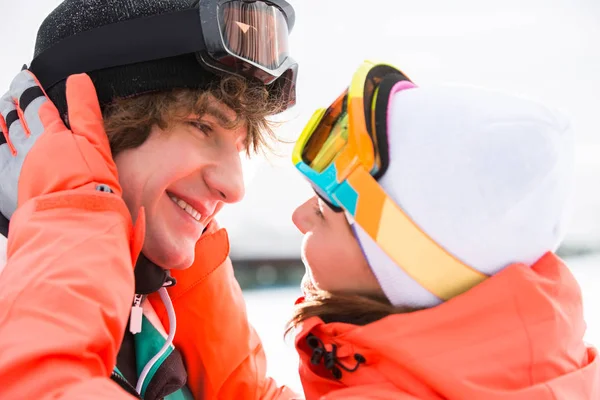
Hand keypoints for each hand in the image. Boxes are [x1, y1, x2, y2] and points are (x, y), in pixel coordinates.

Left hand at [0, 71, 120, 218]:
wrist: (71, 218)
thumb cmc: (90, 184)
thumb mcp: (97, 143)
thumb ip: (85, 110)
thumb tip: (78, 78)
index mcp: (51, 133)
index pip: (35, 102)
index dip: (28, 87)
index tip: (25, 77)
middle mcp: (28, 146)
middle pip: (13, 117)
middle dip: (11, 103)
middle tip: (9, 95)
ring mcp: (14, 166)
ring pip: (1, 136)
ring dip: (0, 122)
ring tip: (0, 114)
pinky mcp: (5, 185)